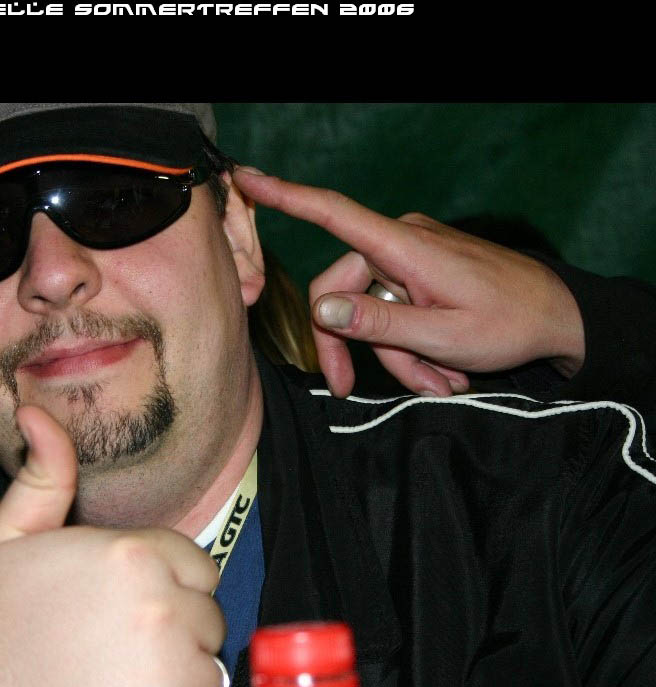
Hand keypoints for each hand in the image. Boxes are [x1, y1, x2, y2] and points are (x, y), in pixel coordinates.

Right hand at [0, 405, 224, 686]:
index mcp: (132, 555)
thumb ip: (42, 476)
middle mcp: (162, 612)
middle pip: (206, 619)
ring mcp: (172, 680)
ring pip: (206, 673)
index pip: (197, 567)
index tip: (118, 610)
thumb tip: (36, 410)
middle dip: (171, 633)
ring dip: (172, 683)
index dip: (161, 587)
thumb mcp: (4, 542)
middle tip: (109, 651)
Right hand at [234, 168, 584, 397]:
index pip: (333, 214)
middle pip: (342, 294)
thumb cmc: (509, 322)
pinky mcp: (422, 274)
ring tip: (440, 382)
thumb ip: (378, 322)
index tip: (244, 178)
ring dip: (397, 356)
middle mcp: (401, 244)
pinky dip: (411, 345)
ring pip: (371, 312)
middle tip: (358, 390)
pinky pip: (395, 311)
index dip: (285, 196)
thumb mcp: (441, 335)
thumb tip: (320, 306)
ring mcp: (412, 259)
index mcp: (403, 247)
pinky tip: (443, 369)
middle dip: (356, 347)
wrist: (560, 317)